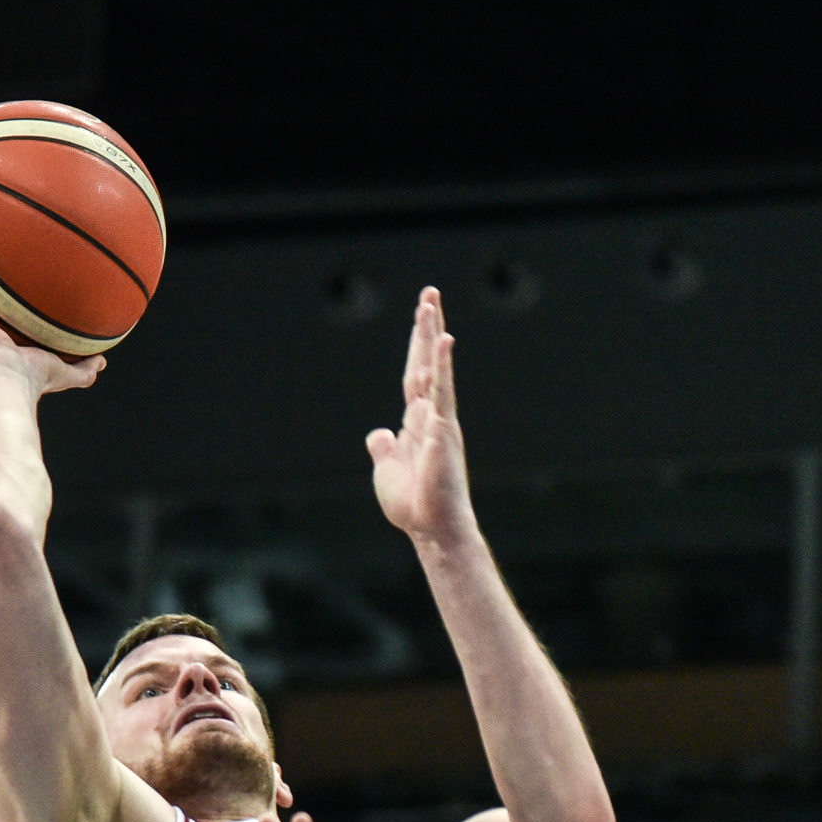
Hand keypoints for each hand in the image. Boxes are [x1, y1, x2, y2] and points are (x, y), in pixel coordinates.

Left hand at [365, 287, 475, 543]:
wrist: (431, 528)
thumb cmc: (414, 504)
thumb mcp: (387, 470)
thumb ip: (384, 448)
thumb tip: (377, 432)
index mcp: (416, 422)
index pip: (414, 375)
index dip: (416, 346)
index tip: (420, 317)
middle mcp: (431, 414)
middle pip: (426, 362)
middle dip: (426, 328)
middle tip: (429, 293)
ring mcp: (439, 420)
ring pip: (434, 368)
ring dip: (432, 334)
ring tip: (431, 302)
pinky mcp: (443, 430)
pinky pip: (442, 391)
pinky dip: (442, 365)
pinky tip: (444, 340)